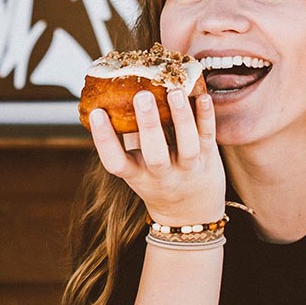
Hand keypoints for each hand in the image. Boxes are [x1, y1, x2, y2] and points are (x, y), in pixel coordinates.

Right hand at [87, 87, 224, 226]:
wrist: (190, 212)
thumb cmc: (158, 179)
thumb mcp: (137, 167)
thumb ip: (128, 139)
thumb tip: (113, 99)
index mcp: (137, 176)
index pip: (116, 163)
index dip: (104, 140)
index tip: (96, 113)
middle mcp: (162, 176)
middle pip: (155, 155)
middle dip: (148, 125)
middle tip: (141, 96)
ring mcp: (188, 169)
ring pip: (187, 146)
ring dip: (181, 118)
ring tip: (174, 91)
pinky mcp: (208, 158)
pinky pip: (209, 137)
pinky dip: (207, 116)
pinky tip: (202, 96)